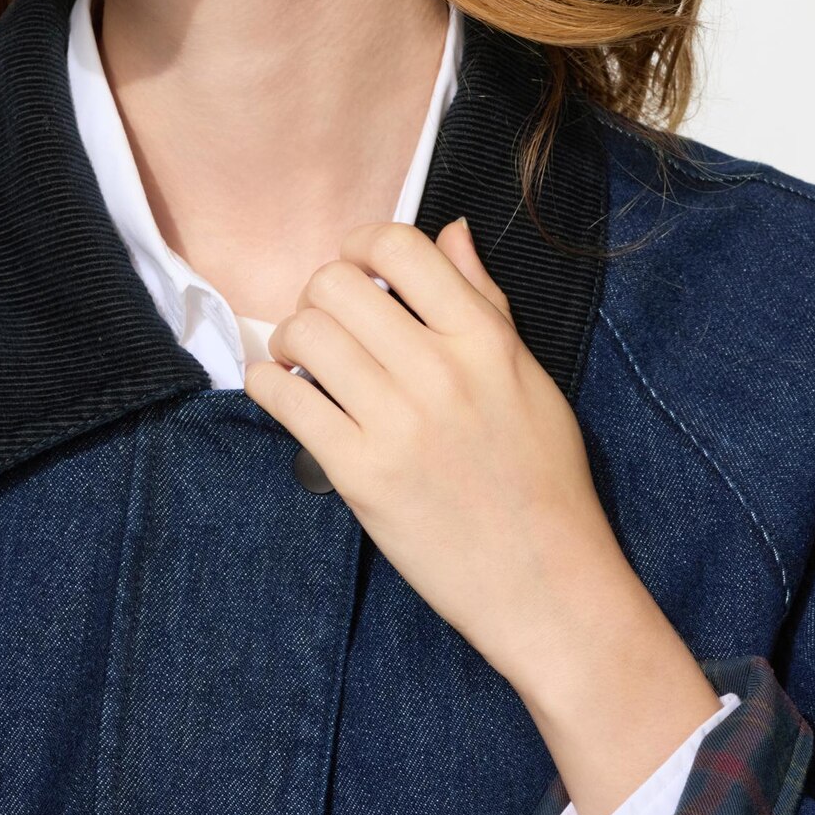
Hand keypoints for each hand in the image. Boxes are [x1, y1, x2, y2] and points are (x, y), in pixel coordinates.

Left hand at [242, 215, 651, 692]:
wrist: (546, 582)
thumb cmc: (544, 481)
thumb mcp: (532, 379)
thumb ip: (485, 302)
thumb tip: (451, 231)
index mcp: (486, 341)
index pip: (403, 247)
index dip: (362, 245)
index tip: (356, 269)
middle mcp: (440, 371)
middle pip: (337, 284)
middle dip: (319, 295)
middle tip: (327, 324)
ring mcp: (397, 423)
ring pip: (304, 334)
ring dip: (290, 339)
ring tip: (302, 362)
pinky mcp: (361, 474)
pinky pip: (285, 399)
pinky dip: (269, 384)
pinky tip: (283, 392)